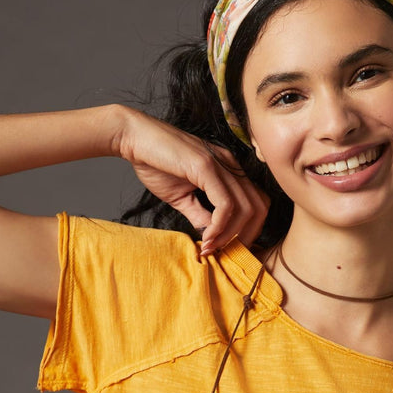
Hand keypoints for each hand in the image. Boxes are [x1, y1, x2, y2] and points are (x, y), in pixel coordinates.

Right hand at [115, 108, 268, 252]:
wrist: (134, 138)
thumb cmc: (155, 164)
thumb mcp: (182, 197)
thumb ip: (200, 215)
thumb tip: (212, 237)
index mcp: (228, 170)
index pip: (255, 203)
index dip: (248, 230)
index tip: (228, 248)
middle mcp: (230, 165)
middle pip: (259, 207)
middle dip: (247, 237)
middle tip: (227, 254)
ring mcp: (220, 163)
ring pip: (246, 208)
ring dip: (231, 235)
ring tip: (212, 247)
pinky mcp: (206, 166)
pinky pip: (225, 205)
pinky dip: (219, 227)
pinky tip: (206, 237)